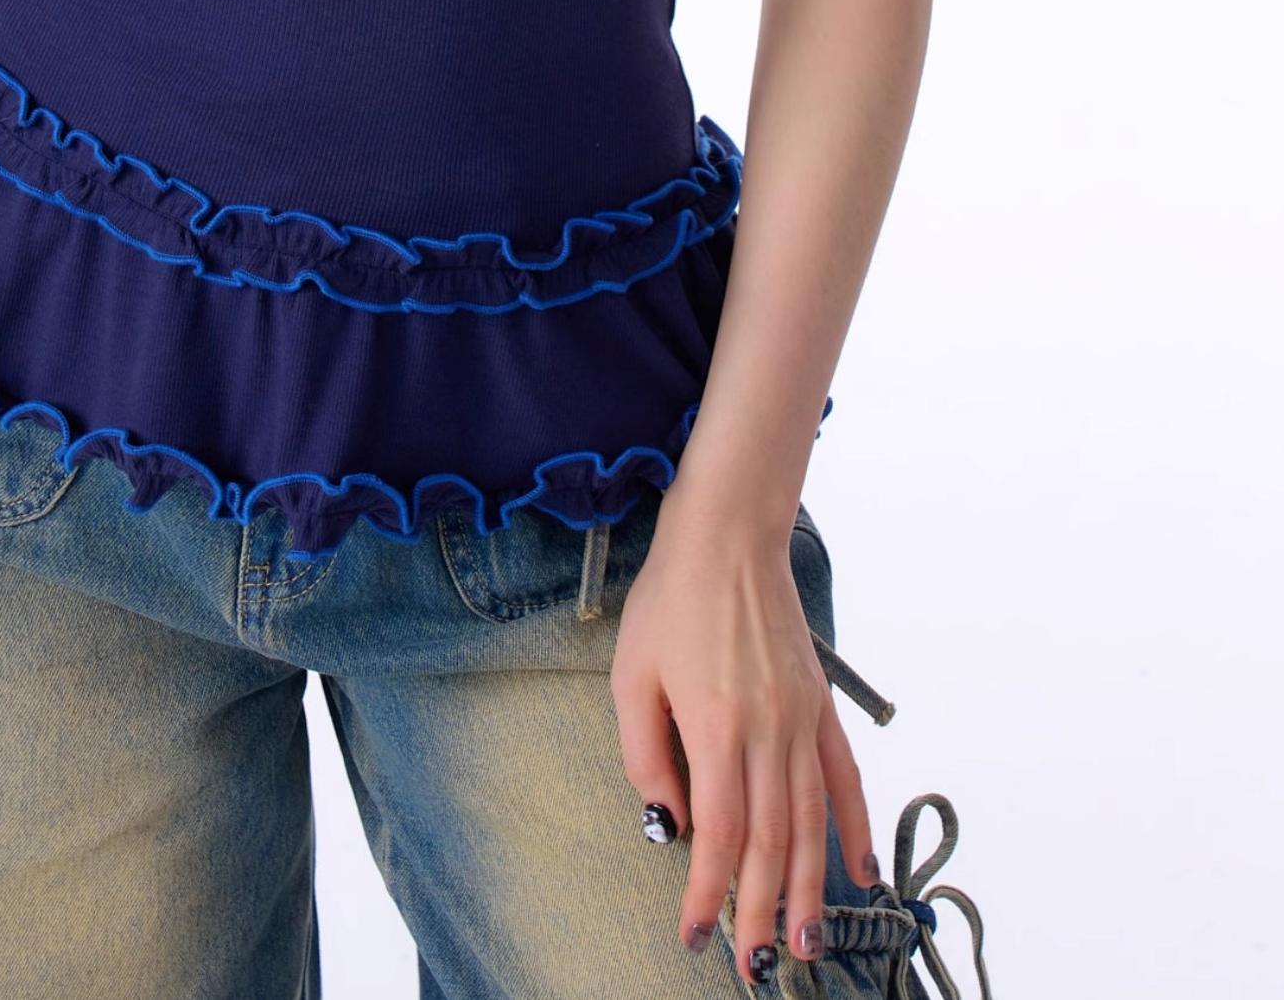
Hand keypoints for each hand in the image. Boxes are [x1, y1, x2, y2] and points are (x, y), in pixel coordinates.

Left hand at [610, 496, 875, 984]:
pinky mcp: (820, 706)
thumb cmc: (671, 601)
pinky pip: (844, 778)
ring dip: (811, 890)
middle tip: (756, 967)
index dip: (708, 891)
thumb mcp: (631, 675)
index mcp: (716, 726)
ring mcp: (802, 719)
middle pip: (771, 843)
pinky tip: (862, 871)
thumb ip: (645, 754)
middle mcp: (768, 730)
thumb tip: (671, 820)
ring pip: (811, 823)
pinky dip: (856, 827)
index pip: (720, 834)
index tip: (692, 932)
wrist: (728, 536)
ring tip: (807, 944)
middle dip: (763, 911)